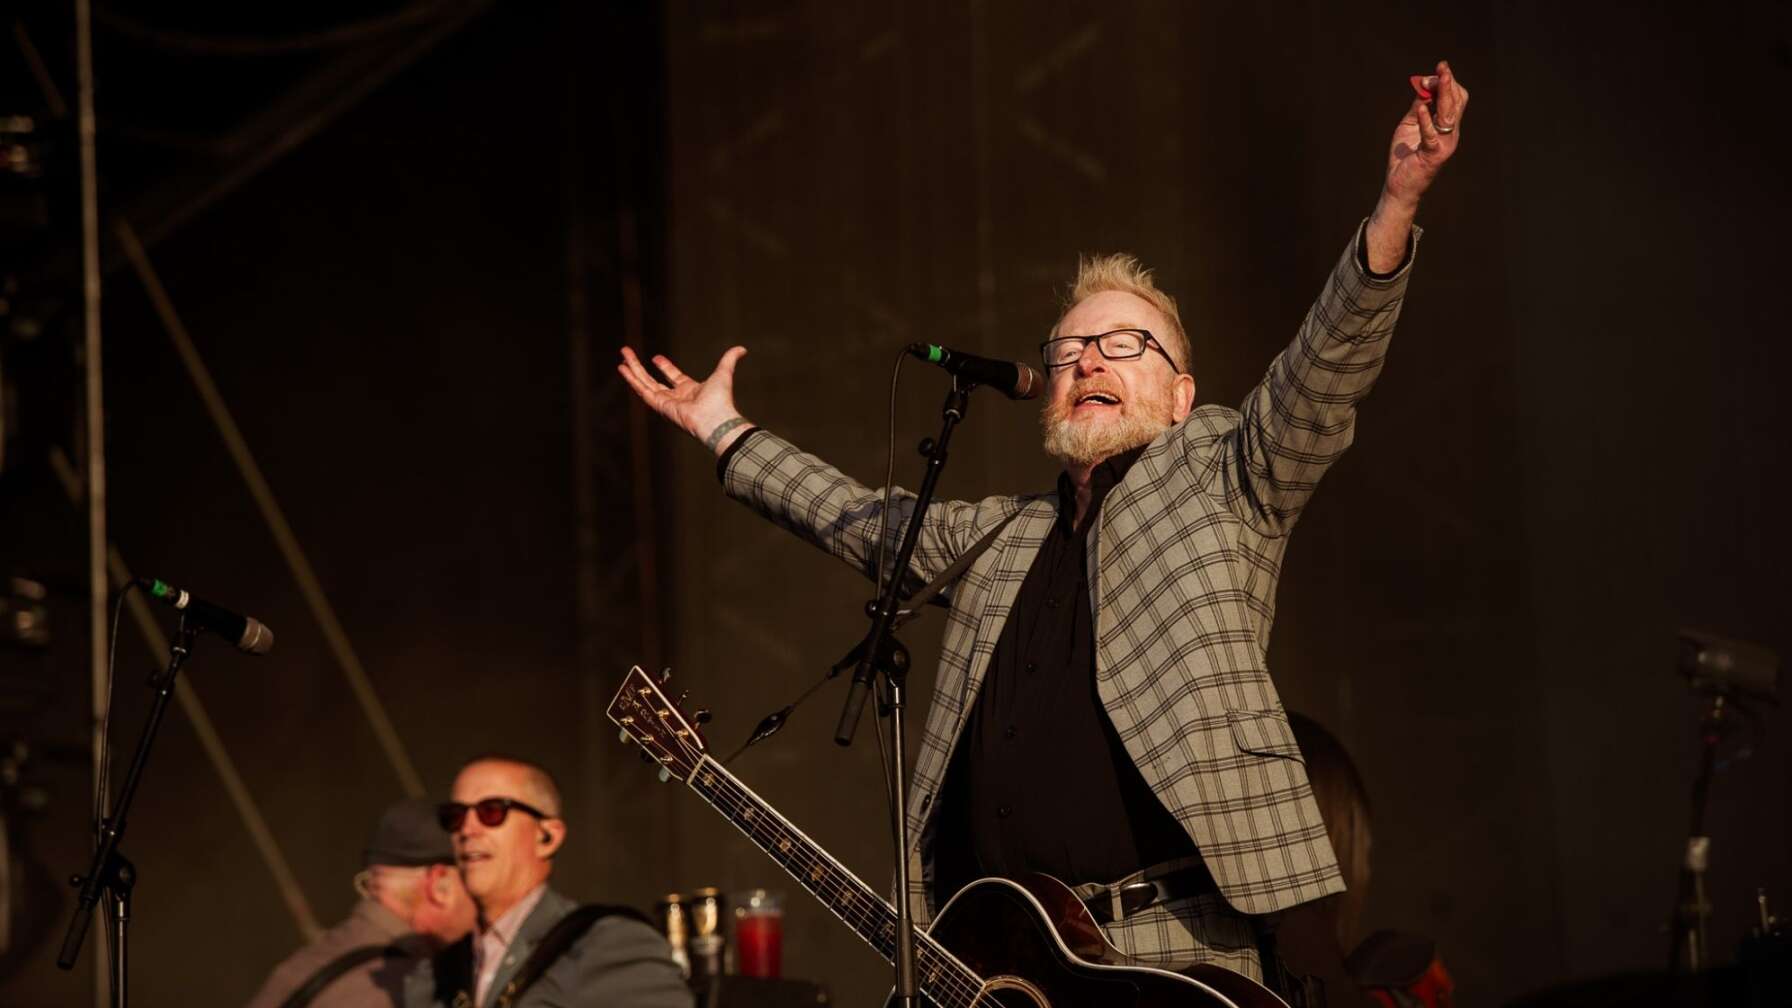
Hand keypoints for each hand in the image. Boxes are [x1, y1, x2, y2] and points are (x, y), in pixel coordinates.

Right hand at [617, 345, 749, 452]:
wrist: (715, 418)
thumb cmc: (721, 400)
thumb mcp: (724, 373)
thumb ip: (729, 359)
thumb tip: (742, 349)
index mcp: (689, 390)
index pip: (673, 377)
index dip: (665, 367)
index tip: (656, 358)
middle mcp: (675, 397)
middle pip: (653, 379)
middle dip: (640, 367)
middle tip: (628, 354)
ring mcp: (666, 402)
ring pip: (644, 384)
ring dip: (632, 371)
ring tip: (621, 358)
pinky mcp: (659, 406)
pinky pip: (642, 391)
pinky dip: (632, 381)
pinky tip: (623, 370)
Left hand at [1382, 59, 1468, 209]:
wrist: (1399, 185)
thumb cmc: (1405, 156)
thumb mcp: (1410, 125)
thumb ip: (1418, 106)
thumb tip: (1423, 84)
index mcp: (1447, 125)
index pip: (1456, 98)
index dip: (1446, 83)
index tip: (1436, 70)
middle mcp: (1450, 133)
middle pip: (1457, 102)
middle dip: (1448, 83)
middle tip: (1441, 67)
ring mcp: (1445, 144)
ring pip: (1450, 114)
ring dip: (1444, 94)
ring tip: (1439, 78)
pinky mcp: (1433, 154)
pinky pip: (1431, 135)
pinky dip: (1426, 121)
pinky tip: (1422, 108)